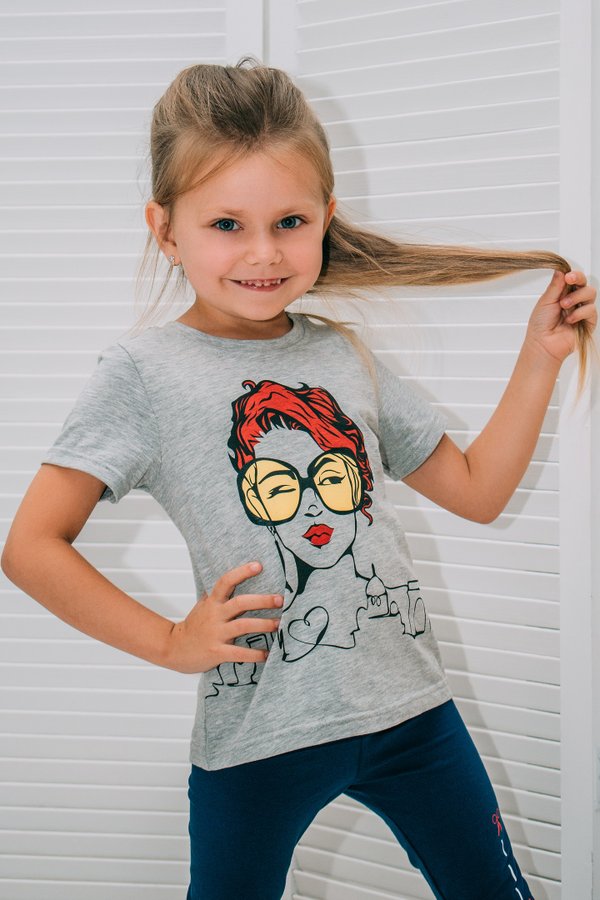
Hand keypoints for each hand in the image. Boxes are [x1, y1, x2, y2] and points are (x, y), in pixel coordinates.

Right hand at [165, 561, 282, 673]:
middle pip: (240, 603)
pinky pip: (238, 653)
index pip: (226, 582)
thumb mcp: (203, 606)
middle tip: (281, 599)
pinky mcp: (216, 652)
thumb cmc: (193, 626)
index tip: (258, 566)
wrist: (173, 648)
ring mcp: (216, 634)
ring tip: (278, 625)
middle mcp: (215, 615)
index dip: (242, 572)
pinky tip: (266, 654)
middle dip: (262, 601)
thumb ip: (218, 595)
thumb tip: (235, 579)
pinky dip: (254, 654)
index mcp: (213, 602)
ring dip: (263, 625)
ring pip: (243, 626)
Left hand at [525, 269, 596, 364]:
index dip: (573, 274)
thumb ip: (556, 285)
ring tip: (564, 305)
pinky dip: (580, 313)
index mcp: (563, 293)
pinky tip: (570, 319)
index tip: (568, 275)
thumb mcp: (546, 301)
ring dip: (577, 297)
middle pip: (585, 283)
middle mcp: (574, 300)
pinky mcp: (588, 322)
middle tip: (569, 280)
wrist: (543, 344)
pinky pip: (591, 310)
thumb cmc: (541, 325)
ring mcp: (582, 310)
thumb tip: (560, 268)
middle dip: (578, 279)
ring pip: (590, 293)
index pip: (574, 278)